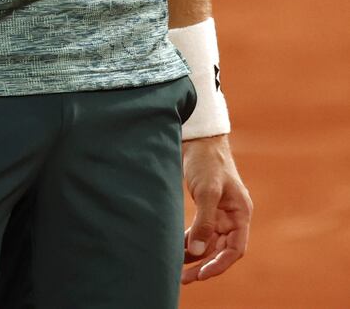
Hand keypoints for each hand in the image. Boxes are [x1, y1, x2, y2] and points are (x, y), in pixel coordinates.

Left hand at [181, 133, 252, 283]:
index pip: (235, 249)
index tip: (202, 274)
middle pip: (221, 250)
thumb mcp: (207, 191)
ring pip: (209, 242)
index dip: (220, 264)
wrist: (198, 138)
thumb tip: (198, 251)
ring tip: (177, 269)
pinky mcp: (206, 208)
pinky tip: (176, 248)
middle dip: (204, 265)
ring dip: (195, 256)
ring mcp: (219, 212)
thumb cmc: (207, 161)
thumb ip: (205, 221)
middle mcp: (232, 216)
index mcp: (240, 213)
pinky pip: (201, 231)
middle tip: (184, 278)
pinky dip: (190, 241)